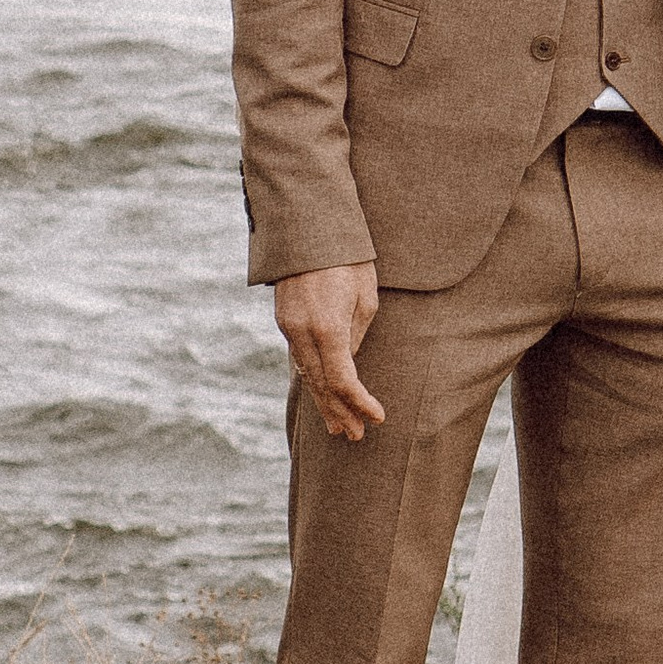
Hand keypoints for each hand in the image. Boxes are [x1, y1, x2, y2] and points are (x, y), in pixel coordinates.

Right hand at [275, 262, 383, 440]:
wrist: (308, 227)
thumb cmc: (348, 258)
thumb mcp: (365, 297)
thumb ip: (356, 335)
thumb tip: (349, 360)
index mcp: (327, 328)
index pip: (344, 381)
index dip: (361, 403)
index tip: (378, 417)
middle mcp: (302, 332)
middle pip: (321, 385)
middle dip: (339, 412)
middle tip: (355, 435)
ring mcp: (288, 326)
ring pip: (307, 374)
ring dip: (323, 401)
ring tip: (338, 426)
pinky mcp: (284, 319)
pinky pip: (299, 358)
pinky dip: (313, 379)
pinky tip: (321, 392)